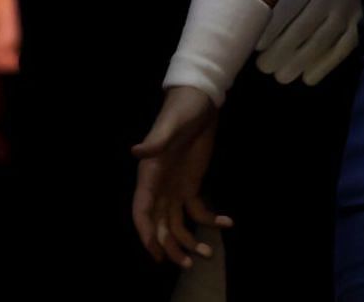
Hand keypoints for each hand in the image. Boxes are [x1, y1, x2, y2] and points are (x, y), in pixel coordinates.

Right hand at [130, 86, 229, 267]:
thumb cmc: (181, 110)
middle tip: (186, 263)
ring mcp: (175, 188)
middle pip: (159, 224)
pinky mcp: (192, 184)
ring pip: (177, 223)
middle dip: (170, 246)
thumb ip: (156, 140)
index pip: (142, 210)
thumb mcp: (170, 124)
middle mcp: (159, 187)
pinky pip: (198, 209)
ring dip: (189, 240)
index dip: (146, 232)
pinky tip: (226, 223)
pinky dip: (210, 220)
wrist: (200, 101)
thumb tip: (136, 151)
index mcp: (149, 176)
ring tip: (206, 254)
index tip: (155, 252)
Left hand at [254, 0, 363, 84]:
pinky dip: (324, 66)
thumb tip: (263, 5)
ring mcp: (348, 13)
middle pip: (301, 30)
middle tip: (264, 66)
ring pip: (320, 44)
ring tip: (281, 76)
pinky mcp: (361, 25)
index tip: (256, 45)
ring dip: (297, 63)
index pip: (288, 7)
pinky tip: (308, 77)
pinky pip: (342, 50)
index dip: (270, 30)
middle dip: (279, 53)